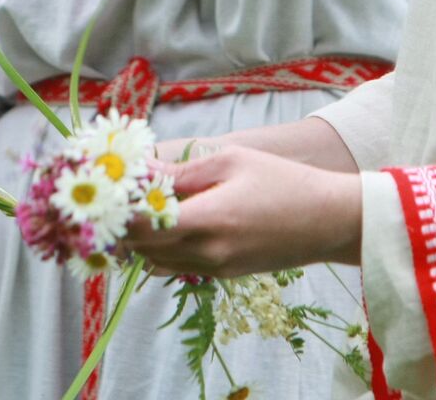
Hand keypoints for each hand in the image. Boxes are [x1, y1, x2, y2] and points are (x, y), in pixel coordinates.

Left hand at [122, 145, 361, 277]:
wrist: (329, 221)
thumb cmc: (282, 181)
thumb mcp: (230, 161)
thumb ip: (182, 171)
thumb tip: (142, 172)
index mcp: (208, 220)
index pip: (143, 227)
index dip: (119, 213)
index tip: (106, 193)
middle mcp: (207, 252)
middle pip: (144, 248)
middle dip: (124, 226)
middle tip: (115, 197)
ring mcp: (216, 268)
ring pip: (157, 262)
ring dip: (142, 240)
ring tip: (139, 209)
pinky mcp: (225, 274)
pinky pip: (179, 267)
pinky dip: (163, 250)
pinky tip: (167, 225)